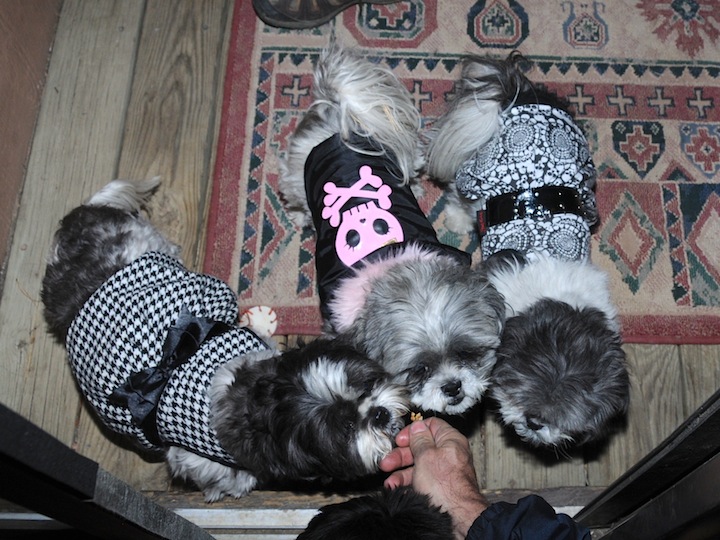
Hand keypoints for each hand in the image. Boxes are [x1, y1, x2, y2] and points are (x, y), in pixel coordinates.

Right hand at [379, 418, 487, 538]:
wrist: (456, 516)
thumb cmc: (446, 485)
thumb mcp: (426, 455)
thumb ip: (419, 439)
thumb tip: (417, 426)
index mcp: (450, 440)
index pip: (431, 426)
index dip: (413, 431)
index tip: (401, 439)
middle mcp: (448, 454)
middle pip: (420, 447)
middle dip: (401, 455)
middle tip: (388, 461)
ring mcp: (444, 471)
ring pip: (418, 466)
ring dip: (401, 473)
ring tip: (391, 481)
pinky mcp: (439, 487)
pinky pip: (421, 480)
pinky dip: (408, 484)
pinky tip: (398, 489)